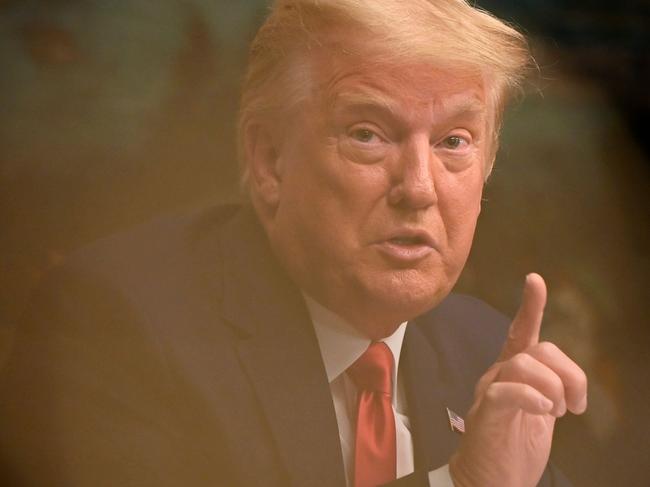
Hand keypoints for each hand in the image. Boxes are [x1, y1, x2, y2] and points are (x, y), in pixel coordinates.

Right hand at [449, 273, 587, 486]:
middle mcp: (498, 374)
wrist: (490, 481)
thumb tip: (567, 377)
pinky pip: (507, 391)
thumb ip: (550, 388)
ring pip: (523, 364)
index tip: (535, 280)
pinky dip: (533, 398)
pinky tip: (543, 413)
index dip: (530, 306)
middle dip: (568, 374)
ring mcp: (490, 391)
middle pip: (536, 349)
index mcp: (513, 372)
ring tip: (554, 412)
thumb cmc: (514, 446)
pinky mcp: (487, 412)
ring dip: (552, 389)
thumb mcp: (542, 412)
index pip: (521, 332)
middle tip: (574, 406)